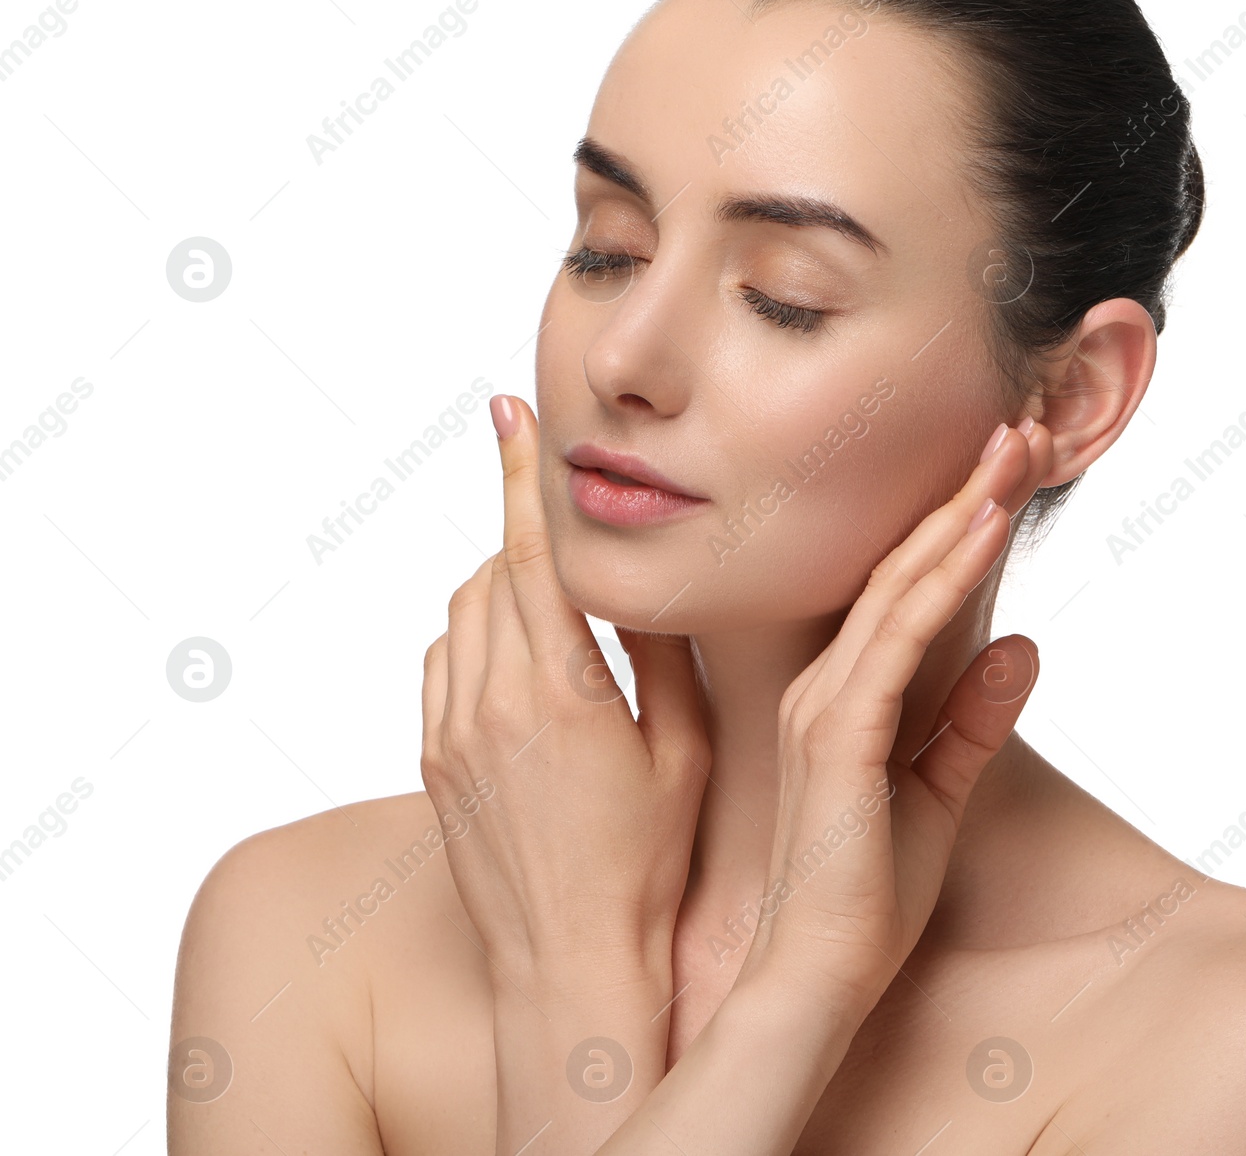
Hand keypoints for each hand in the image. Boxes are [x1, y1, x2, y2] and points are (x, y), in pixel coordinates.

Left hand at [419, 393, 711, 991]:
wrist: (569, 963)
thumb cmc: (644, 867)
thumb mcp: (682, 755)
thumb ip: (659, 660)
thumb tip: (643, 589)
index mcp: (559, 693)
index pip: (530, 554)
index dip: (519, 476)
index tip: (508, 414)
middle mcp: (489, 704)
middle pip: (490, 575)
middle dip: (525, 540)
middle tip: (571, 539)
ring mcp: (449, 735)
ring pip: (459, 617)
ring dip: (501, 590)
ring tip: (555, 612)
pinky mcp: (431, 763)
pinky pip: (440, 666)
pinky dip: (474, 640)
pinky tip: (519, 666)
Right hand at [738, 420, 1048, 1015]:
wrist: (817, 979)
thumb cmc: (867, 900)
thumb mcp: (938, 795)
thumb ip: (972, 720)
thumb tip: (1022, 644)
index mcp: (839, 697)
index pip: (903, 590)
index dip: (953, 524)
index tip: (1002, 471)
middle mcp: (824, 686)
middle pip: (901, 568)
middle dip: (962, 493)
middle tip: (1014, 427)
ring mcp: (826, 705)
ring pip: (902, 585)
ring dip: (961, 513)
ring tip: (1011, 451)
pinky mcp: (841, 734)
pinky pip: (901, 638)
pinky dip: (946, 577)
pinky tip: (986, 529)